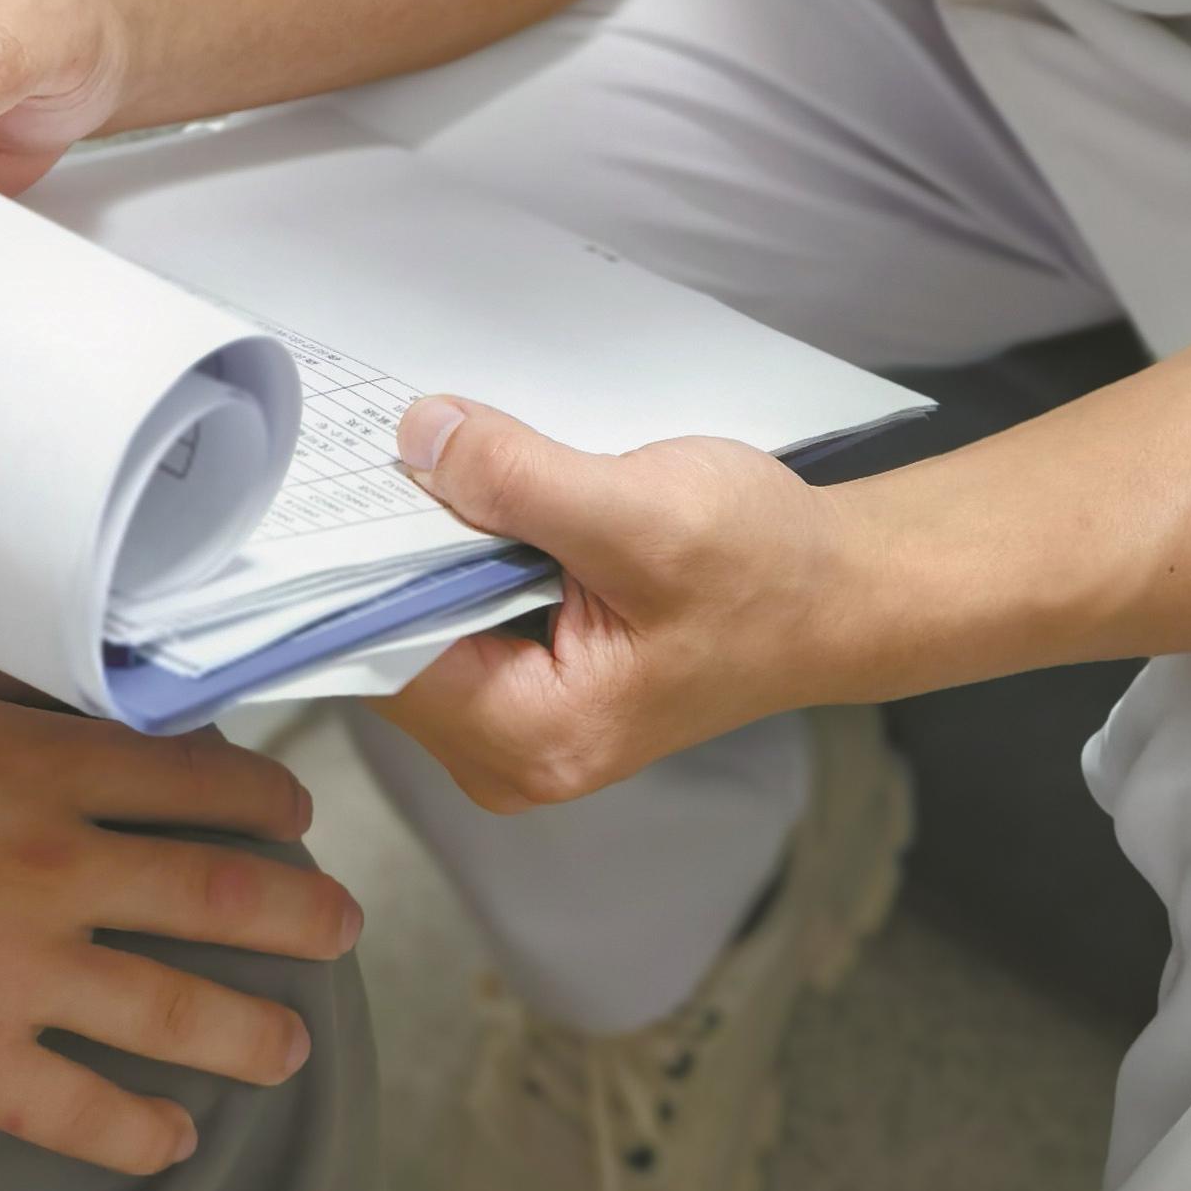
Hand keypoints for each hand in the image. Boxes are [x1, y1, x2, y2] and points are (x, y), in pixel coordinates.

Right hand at [0, 636, 361, 1170]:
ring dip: (250, 1031)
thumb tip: (68, 663)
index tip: (298, 817)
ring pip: (173, 1010)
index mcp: (43, 767)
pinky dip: (137, 1130)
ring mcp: (17, 973)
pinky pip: (78, 1110)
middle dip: (302, 916)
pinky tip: (171, 1138)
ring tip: (292, 1047)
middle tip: (344, 929)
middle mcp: (53, 868)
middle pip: (219, 893)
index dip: (265, 798)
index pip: (196, 778)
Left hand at [373, 396, 858, 807]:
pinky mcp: (533, 678)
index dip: (362, 559)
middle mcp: (508, 752)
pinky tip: (487, 491)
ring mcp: (518, 721)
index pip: (385, 652)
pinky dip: (466, 547)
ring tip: (454, 456)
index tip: (352, 472)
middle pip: (395, 638)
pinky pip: (461, 610)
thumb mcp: (642, 513)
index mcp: (530, 738)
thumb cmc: (766, 571)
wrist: (838, 590)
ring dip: (435, 536)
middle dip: (399, 542)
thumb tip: (417, 438)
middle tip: (404, 440)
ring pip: (424, 617)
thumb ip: (520, 481)